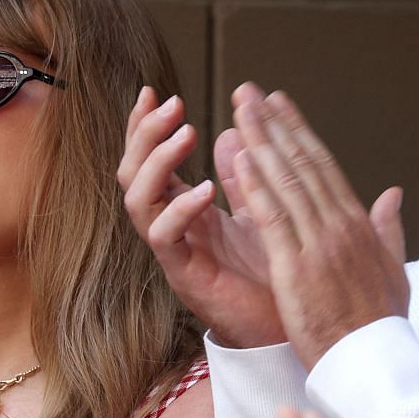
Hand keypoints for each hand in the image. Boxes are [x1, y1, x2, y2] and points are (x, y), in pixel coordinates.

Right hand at [117, 88, 285, 348]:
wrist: (286, 326)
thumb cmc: (272, 272)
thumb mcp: (259, 211)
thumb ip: (243, 176)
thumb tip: (234, 130)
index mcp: (186, 208)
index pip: (149, 160)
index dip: (145, 127)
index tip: (152, 91)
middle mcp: (172, 226)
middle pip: (131, 173)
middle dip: (144, 135)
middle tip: (172, 104)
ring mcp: (175, 251)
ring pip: (138, 201)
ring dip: (159, 162)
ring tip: (187, 134)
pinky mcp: (185, 275)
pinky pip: (166, 238)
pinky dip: (182, 208)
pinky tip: (207, 188)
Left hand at [231, 85, 410, 369]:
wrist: (374, 362)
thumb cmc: (381, 322)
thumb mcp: (393, 269)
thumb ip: (389, 227)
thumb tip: (392, 194)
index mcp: (358, 225)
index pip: (324, 166)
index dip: (298, 131)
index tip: (278, 104)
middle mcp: (340, 226)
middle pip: (302, 164)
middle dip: (273, 124)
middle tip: (249, 92)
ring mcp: (318, 246)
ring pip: (287, 183)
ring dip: (261, 142)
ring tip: (239, 110)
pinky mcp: (297, 269)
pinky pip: (275, 220)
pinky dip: (258, 187)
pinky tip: (242, 160)